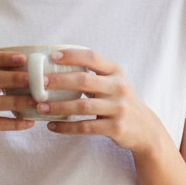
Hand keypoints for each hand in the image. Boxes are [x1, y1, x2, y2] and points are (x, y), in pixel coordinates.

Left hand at [32, 48, 165, 154]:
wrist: (145, 129)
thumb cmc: (120, 102)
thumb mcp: (113, 83)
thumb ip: (93, 75)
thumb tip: (55, 67)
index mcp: (115, 72)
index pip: (92, 57)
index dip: (71, 55)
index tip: (52, 56)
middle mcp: (118, 87)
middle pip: (84, 81)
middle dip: (59, 81)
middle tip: (40, 83)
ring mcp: (118, 108)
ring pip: (82, 106)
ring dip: (58, 106)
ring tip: (40, 107)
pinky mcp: (115, 128)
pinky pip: (85, 127)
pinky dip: (66, 127)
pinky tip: (51, 126)